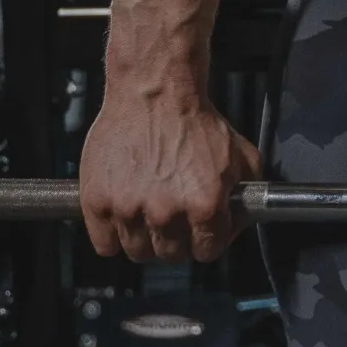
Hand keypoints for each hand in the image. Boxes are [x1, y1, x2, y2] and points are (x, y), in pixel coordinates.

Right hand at [79, 89, 262, 263]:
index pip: (207, 251)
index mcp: (205, 204)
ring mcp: (130, 209)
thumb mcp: (241, 155)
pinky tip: (123, 215)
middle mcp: (167, 212)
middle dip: (176, 239)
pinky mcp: (99, 202)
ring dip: (144, 238)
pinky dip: (112, 235)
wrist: (154, 90)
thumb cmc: (194, 118)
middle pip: (171, 255)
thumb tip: (240, 220)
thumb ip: (246, 194)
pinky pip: (105, 244)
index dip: (206, 240)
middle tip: (173, 218)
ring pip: (138, 252)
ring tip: (147, 211)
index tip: (200, 232)